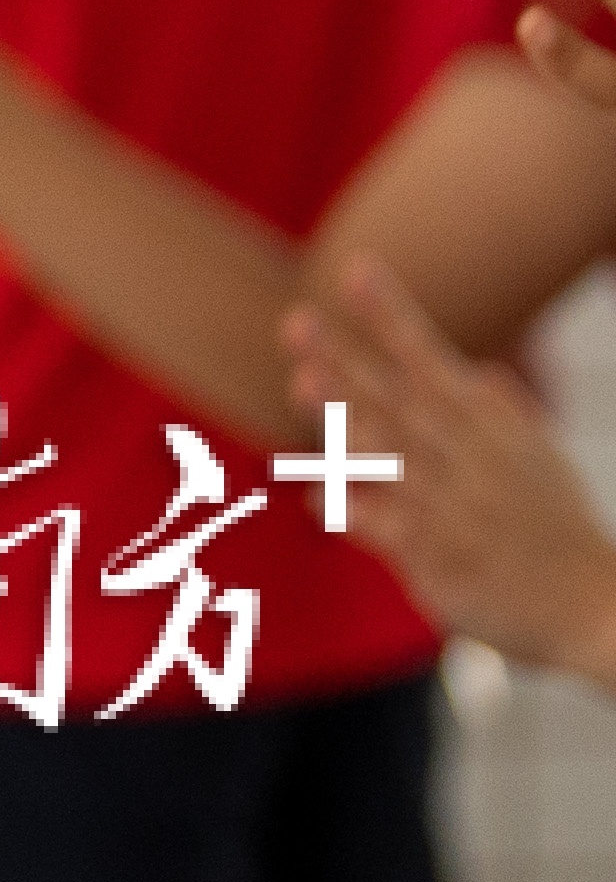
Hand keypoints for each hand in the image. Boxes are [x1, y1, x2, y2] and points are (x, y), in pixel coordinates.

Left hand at [290, 256, 615, 690]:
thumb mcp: (544, 465)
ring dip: (346, 420)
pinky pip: (391, 531)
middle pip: (400, 403)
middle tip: (296, 320)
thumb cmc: (563, 533)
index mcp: (493, 432)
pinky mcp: (443, 563)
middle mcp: (471, 463)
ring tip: (301, 381)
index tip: (355, 269)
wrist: (598, 612)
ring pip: (392, 458)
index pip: (434, 363)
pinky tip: (317, 497)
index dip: (393, 316)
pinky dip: (356, 512)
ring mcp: (455, 511)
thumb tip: (481, 374)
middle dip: (348, 361)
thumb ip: (507, 417)